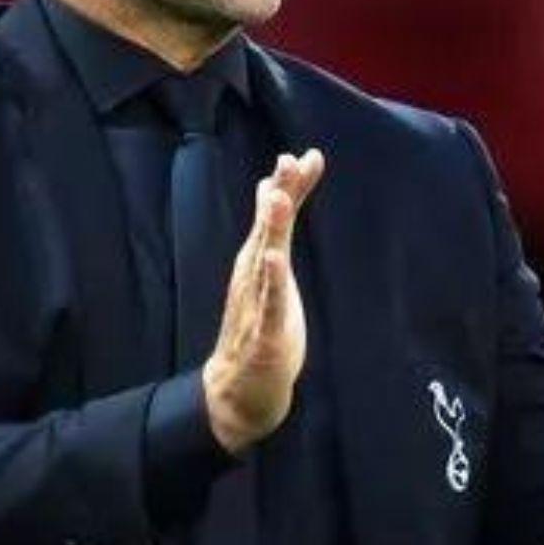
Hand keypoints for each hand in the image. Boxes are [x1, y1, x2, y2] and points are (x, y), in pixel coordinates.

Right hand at [201, 149, 325, 454]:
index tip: (305, 156)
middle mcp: (253, 275)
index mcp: (258, 260)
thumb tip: (274, 185)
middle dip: (278, 194)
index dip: (289, 186)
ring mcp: (255, 303)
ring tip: (279, 197)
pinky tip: (274, 259)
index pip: (275, 216)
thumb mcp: (273, 271)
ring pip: (264, 260)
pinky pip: (266, 304)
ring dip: (271, 229)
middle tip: (288, 161)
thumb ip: (277, 230)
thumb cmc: (258, 324)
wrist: (238, 388)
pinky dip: (270, 281)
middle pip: (267, 229)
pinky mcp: (262, 333)